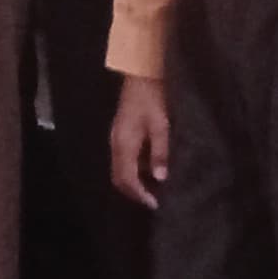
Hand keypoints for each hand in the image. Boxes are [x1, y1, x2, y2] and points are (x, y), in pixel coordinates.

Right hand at [109, 76, 171, 207]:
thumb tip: (161, 178)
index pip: (127, 178)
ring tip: (153, 189)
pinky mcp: (120, 133)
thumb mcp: (161, 125)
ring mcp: (116, 138)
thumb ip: (160, 152)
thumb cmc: (153, 98)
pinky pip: (123, 159)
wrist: (141, 75)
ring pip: (119, 169)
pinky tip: (149, 170)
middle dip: (134, 192)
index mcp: (124, 143)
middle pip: (118, 177)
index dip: (140, 193)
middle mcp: (115, 143)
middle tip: (153, 200)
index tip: (155, 204)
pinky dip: (133, 170)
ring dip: (133, 182)